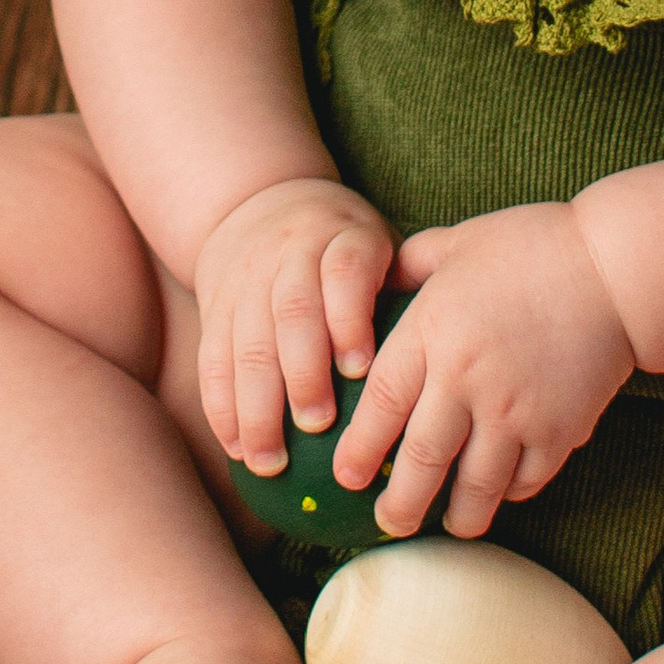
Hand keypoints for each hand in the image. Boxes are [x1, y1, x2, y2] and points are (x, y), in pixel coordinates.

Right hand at [191, 177, 394, 473]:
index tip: (361, 370)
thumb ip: (407, 284)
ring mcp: (246, 281)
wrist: (258, 202)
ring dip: (256, 407)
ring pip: (246, 344)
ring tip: (270, 461)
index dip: (349, 319)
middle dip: (302, 373)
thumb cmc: (339, 243)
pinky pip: (213, 359)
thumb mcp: (376, 241)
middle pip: (292, 313)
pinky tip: (236, 448)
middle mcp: (289, 256)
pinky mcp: (214, 307)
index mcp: (341, 238)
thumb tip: (449, 361)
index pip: (345, 272)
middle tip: (317, 425)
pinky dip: (222, 407)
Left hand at [336, 204, 635, 540]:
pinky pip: (525, 478)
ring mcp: (514, 410)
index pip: (383, 405)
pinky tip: (500, 493)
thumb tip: (376, 277)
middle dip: (401, 503)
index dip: (360, 448)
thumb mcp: (459, 241)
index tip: (347, 476)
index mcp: (433, 331)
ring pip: (476, 484)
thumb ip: (412, 263)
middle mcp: (466, 379)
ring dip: (458, 514)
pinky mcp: (559, 429)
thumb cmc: (533, 245)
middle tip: (389, 523)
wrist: (615, 268)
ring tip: (448, 526)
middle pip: (422, 459)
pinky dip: (509, 493)